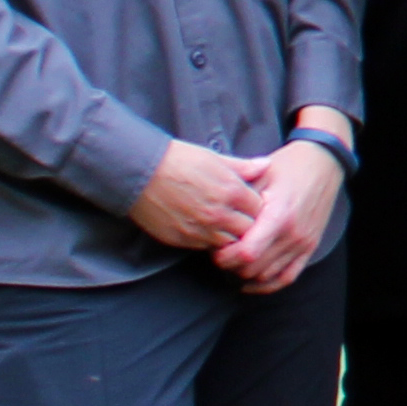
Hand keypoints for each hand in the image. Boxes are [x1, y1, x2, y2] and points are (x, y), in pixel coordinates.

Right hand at [132, 138, 262, 252]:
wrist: (140, 172)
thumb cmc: (178, 160)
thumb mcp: (214, 158)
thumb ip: (243, 167)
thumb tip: (266, 165)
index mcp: (231, 191)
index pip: (260, 209)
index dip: (258, 207)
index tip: (252, 203)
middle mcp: (219, 214)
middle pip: (248, 230)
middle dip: (248, 225)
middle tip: (241, 217)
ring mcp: (200, 230)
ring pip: (229, 243)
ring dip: (230, 236)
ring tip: (223, 224)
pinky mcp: (183, 240)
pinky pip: (206, 247)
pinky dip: (210, 241)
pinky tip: (206, 228)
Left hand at [219, 136, 343, 289]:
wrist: (323, 162)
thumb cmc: (288, 166)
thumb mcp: (260, 174)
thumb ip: (239, 200)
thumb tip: (216, 221)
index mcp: (279, 214)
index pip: (247, 252)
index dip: (226, 256)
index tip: (215, 247)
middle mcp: (293, 234)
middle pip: (253, 268)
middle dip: (230, 265)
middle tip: (220, 253)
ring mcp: (303, 243)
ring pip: (266, 276)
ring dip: (245, 274)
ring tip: (233, 262)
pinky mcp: (310, 247)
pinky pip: (287, 277)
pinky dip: (266, 284)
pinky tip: (250, 281)